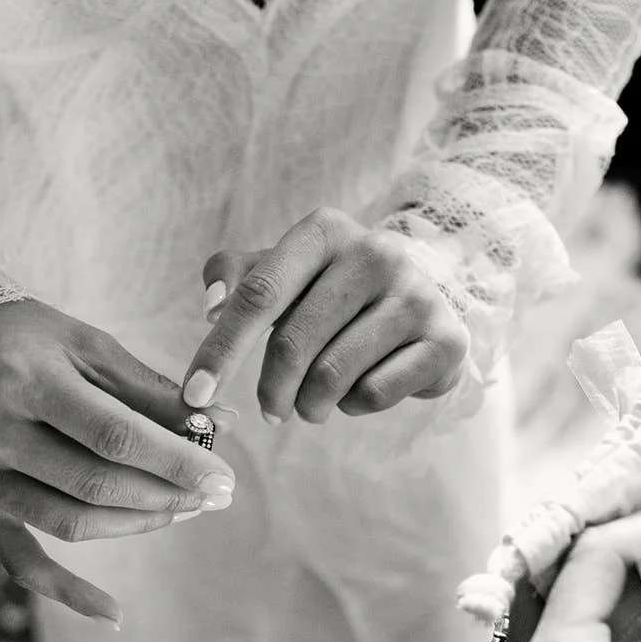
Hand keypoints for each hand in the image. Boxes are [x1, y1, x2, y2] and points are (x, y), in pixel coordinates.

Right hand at [0, 300, 236, 623]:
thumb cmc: (25, 335)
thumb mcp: (89, 344)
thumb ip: (151, 390)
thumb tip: (219, 424)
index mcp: (25, 382)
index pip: (114, 436)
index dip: (175, 462)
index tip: (222, 476)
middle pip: (95, 485)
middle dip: (167, 495)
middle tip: (215, 495)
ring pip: (71, 523)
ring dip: (137, 525)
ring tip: (183, 511)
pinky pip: (21, 563)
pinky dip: (67, 592)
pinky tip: (114, 613)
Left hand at [181, 208, 469, 422]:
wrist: (422, 302)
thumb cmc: (332, 290)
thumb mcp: (284, 271)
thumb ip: (237, 276)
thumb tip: (212, 303)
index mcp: (325, 231)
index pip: (259, 293)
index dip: (221, 349)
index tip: (194, 394)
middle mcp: (376, 253)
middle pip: (292, 343)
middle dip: (270, 390)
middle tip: (270, 410)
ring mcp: (416, 296)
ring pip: (331, 376)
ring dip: (309, 404)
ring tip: (312, 403)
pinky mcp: (446, 340)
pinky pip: (373, 394)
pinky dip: (353, 406)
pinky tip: (359, 389)